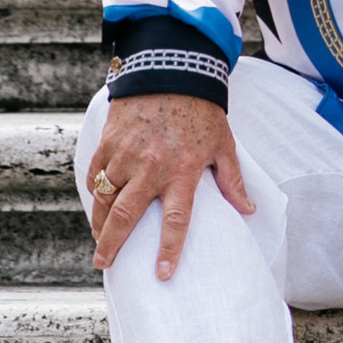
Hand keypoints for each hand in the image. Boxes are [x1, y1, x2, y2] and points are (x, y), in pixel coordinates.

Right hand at [84, 91, 252, 283]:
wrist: (173, 67)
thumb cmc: (201, 108)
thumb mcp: (223, 142)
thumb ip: (232, 179)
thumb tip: (248, 210)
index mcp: (182, 170)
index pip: (176, 220)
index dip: (169, 249)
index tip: (162, 274)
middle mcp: (151, 167)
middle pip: (126, 216)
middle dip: (111, 245)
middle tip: (104, 264)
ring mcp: (127, 154)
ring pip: (105, 199)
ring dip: (99, 222)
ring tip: (99, 239)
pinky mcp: (110, 141)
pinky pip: (96, 174)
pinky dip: (94, 191)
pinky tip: (98, 202)